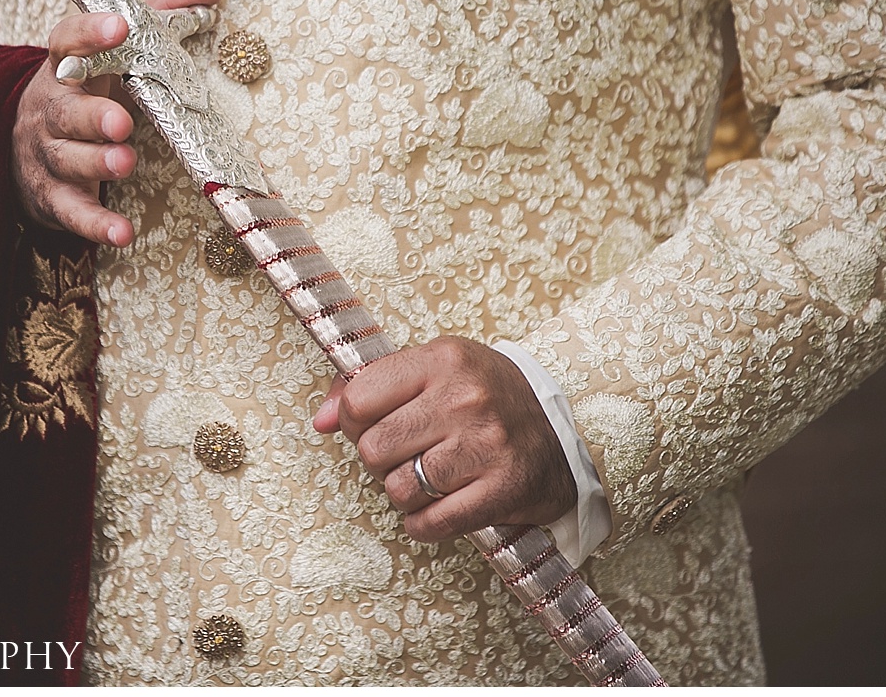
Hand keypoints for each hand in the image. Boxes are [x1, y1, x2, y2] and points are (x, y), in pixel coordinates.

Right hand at [11, 0, 230, 246]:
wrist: (27, 147)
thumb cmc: (90, 89)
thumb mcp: (121, 51)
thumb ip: (165, 13)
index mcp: (67, 66)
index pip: (66, 40)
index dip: (90, 32)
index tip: (118, 25)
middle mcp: (49, 108)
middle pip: (63, 110)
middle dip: (92, 115)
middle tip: (122, 121)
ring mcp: (46, 154)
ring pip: (64, 158)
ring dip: (95, 162)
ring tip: (126, 163)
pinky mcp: (51, 196)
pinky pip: (70, 211)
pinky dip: (95, 223)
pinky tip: (122, 232)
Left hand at [313, 335, 575, 541]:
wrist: (566, 431)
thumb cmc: (485, 397)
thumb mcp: (432, 370)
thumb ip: (368, 385)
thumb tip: (319, 421)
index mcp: (442, 360)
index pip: (358, 399)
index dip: (353, 422)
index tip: (372, 425)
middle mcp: (465, 398)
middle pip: (373, 449)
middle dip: (379, 460)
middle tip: (405, 455)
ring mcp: (485, 445)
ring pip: (399, 489)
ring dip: (404, 493)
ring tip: (426, 478)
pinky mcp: (503, 489)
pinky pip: (432, 524)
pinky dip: (423, 525)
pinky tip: (436, 507)